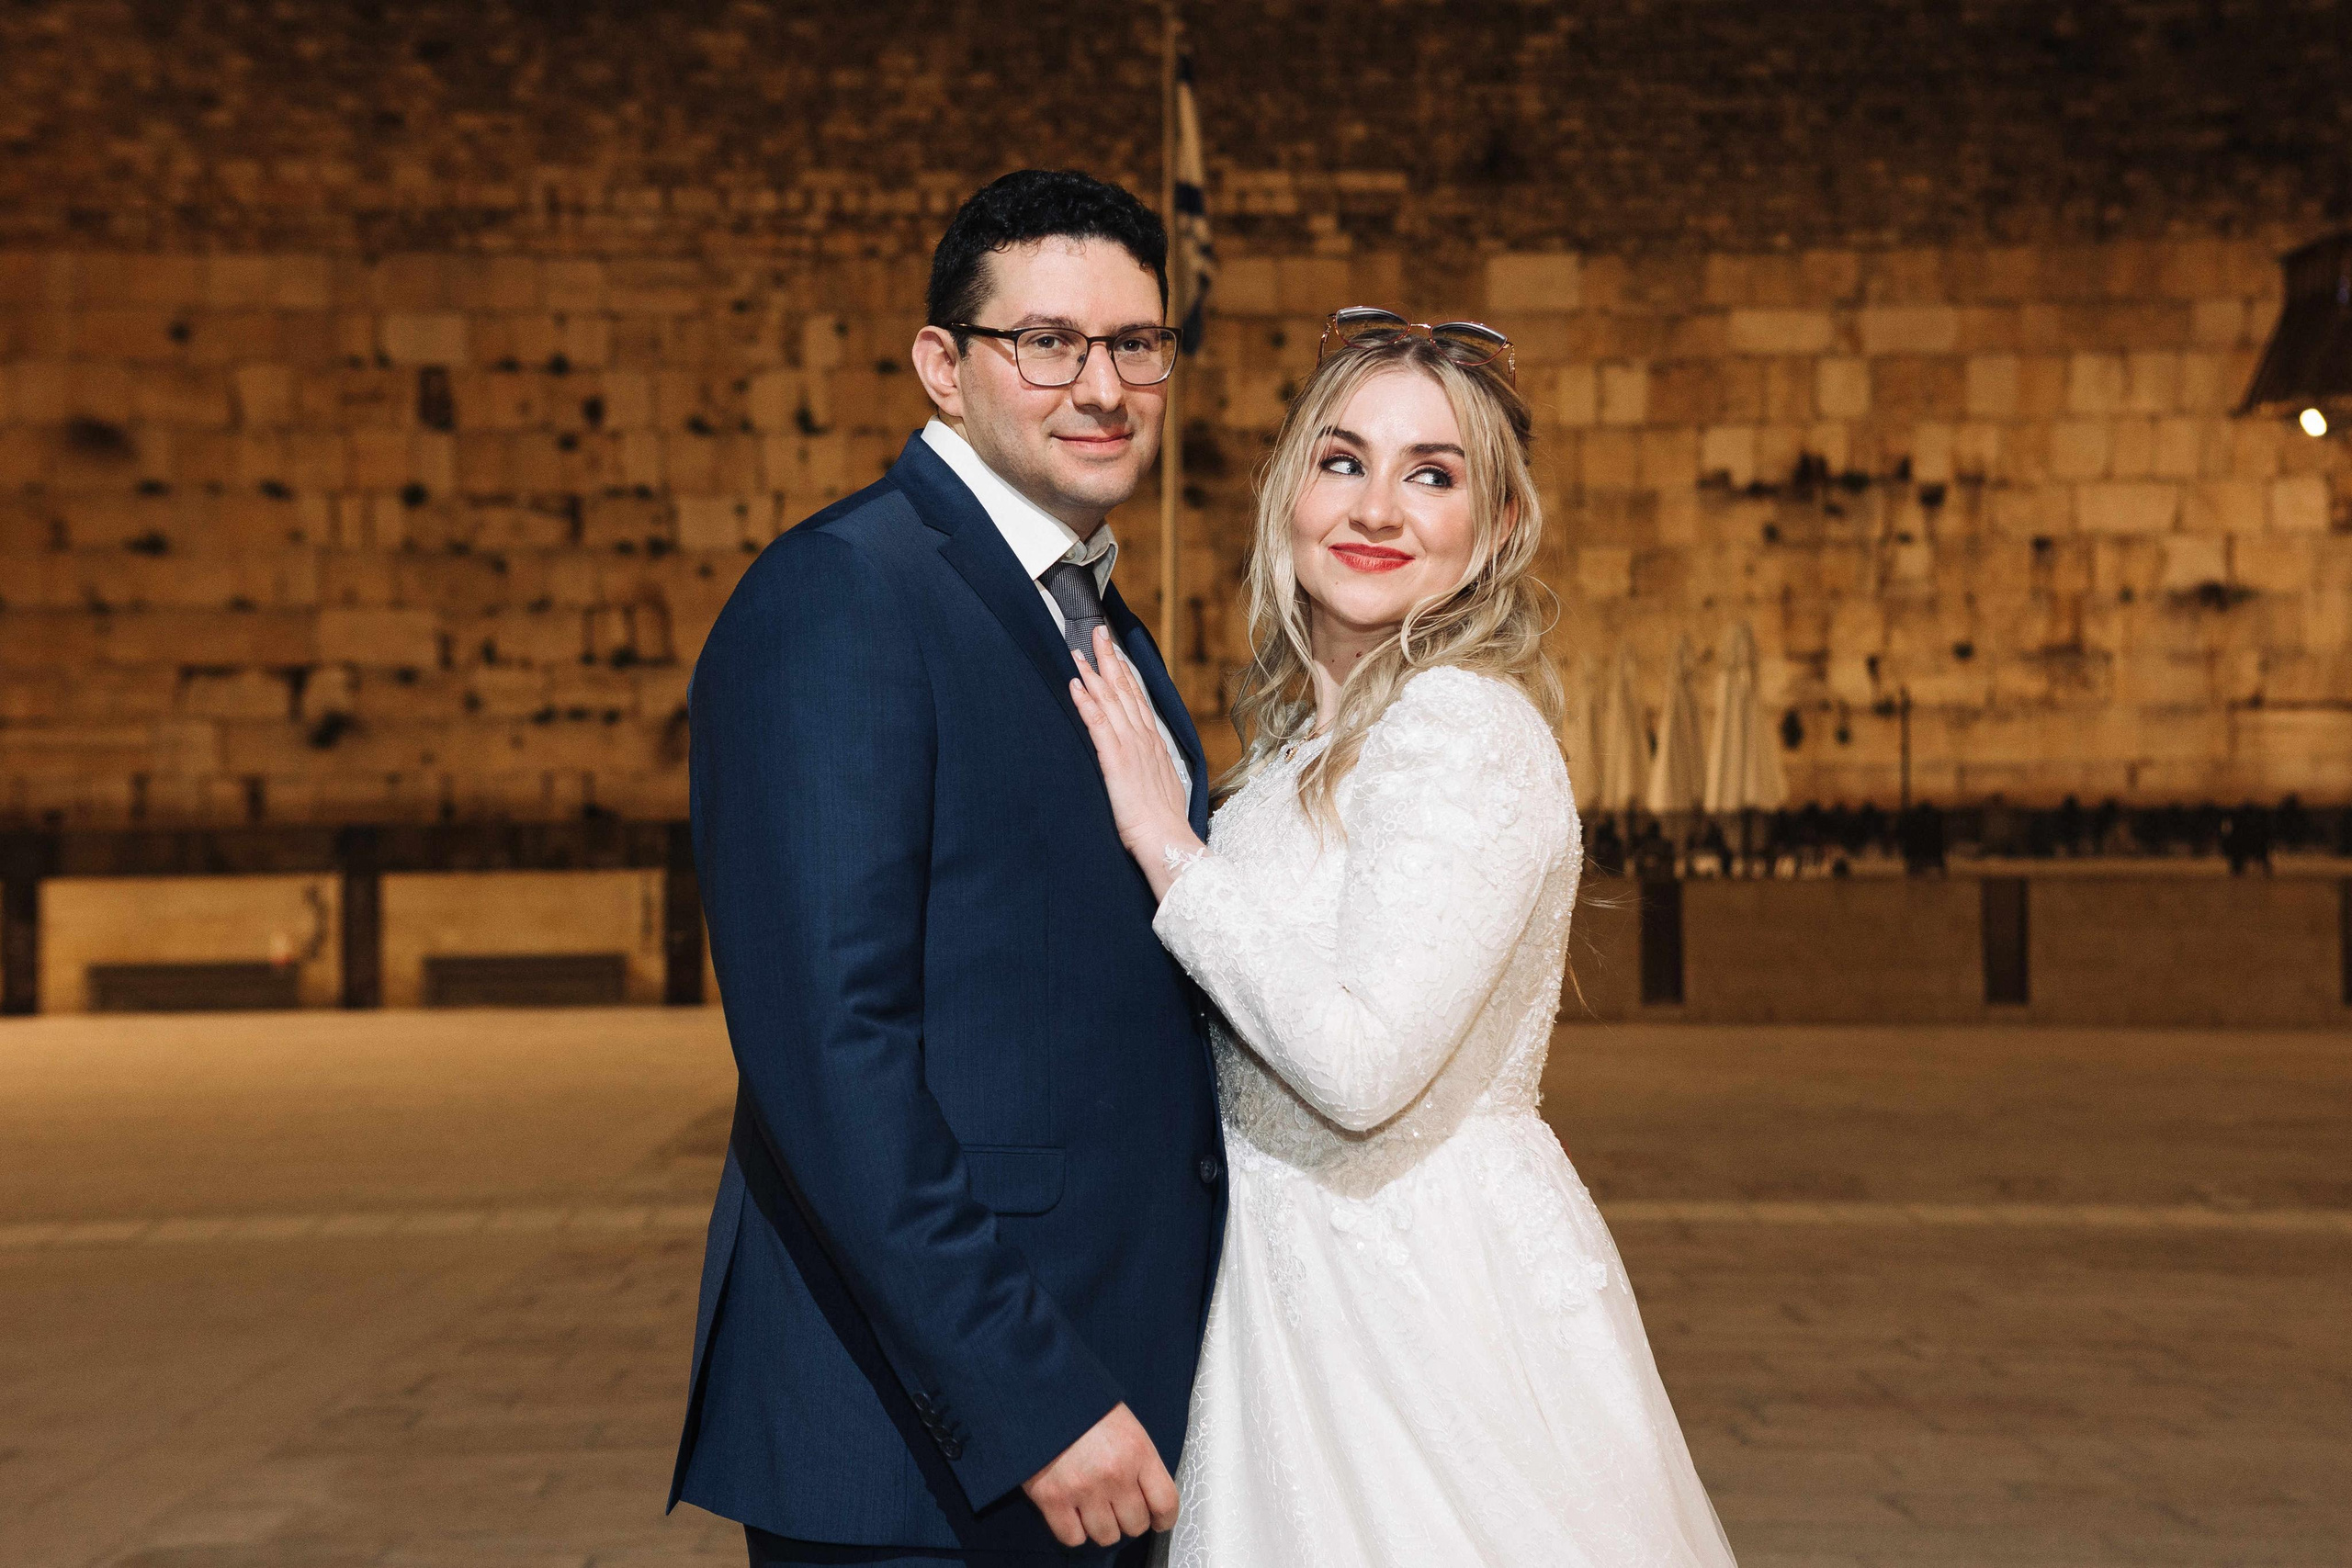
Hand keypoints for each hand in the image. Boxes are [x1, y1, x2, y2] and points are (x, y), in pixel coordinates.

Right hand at [1020, 1401, 1179, 1547]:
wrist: (1040, 1393)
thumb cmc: (1083, 1406)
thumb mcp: (1125, 1424)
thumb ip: (1139, 1460)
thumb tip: (1148, 1494)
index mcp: (1138, 1451)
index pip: (1165, 1503)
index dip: (1163, 1519)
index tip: (1158, 1520)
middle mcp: (1115, 1474)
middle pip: (1136, 1525)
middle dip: (1129, 1519)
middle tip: (1118, 1508)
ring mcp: (1084, 1489)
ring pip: (1106, 1536)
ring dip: (1102, 1527)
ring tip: (1094, 1509)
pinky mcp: (1053, 1499)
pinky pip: (1073, 1538)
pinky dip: (1074, 1530)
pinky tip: (1072, 1513)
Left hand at [1070, 626, 1201, 899]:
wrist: (1167, 842)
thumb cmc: (1163, 823)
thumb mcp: (1162, 786)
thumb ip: (1151, 766)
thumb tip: (1144, 760)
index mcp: (1153, 744)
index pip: (1137, 699)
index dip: (1125, 673)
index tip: (1114, 651)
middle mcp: (1144, 739)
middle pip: (1125, 690)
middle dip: (1110, 659)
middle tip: (1096, 632)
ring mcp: (1131, 748)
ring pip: (1110, 701)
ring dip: (1093, 673)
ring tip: (1078, 652)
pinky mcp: (1116, 762)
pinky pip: (1099, 725)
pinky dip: (1087, 702)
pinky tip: (1076, 685)